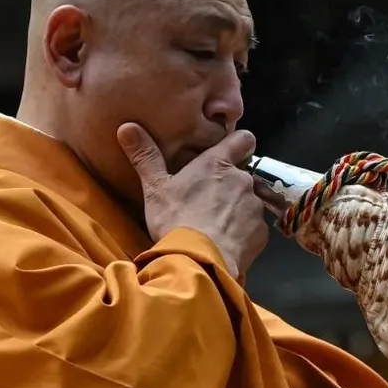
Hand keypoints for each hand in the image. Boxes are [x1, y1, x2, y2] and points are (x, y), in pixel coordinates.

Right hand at [118, 124, 268, 278]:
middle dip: (231, 184)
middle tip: (209, 200)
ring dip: (237, 209)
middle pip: (243, 174)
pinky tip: (226, 243)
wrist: (198, 261)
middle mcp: (242, 179)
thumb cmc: (175, 220)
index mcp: (217, 163)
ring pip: (249, 201)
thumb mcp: (155, 189)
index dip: (239, 143)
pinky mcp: (261, 232)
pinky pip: (254, 227)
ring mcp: (254, 206)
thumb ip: (145, 157)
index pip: (243, 138)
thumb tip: (126, 127)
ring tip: (216, 225)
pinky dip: (244, 232)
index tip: (229, 153)